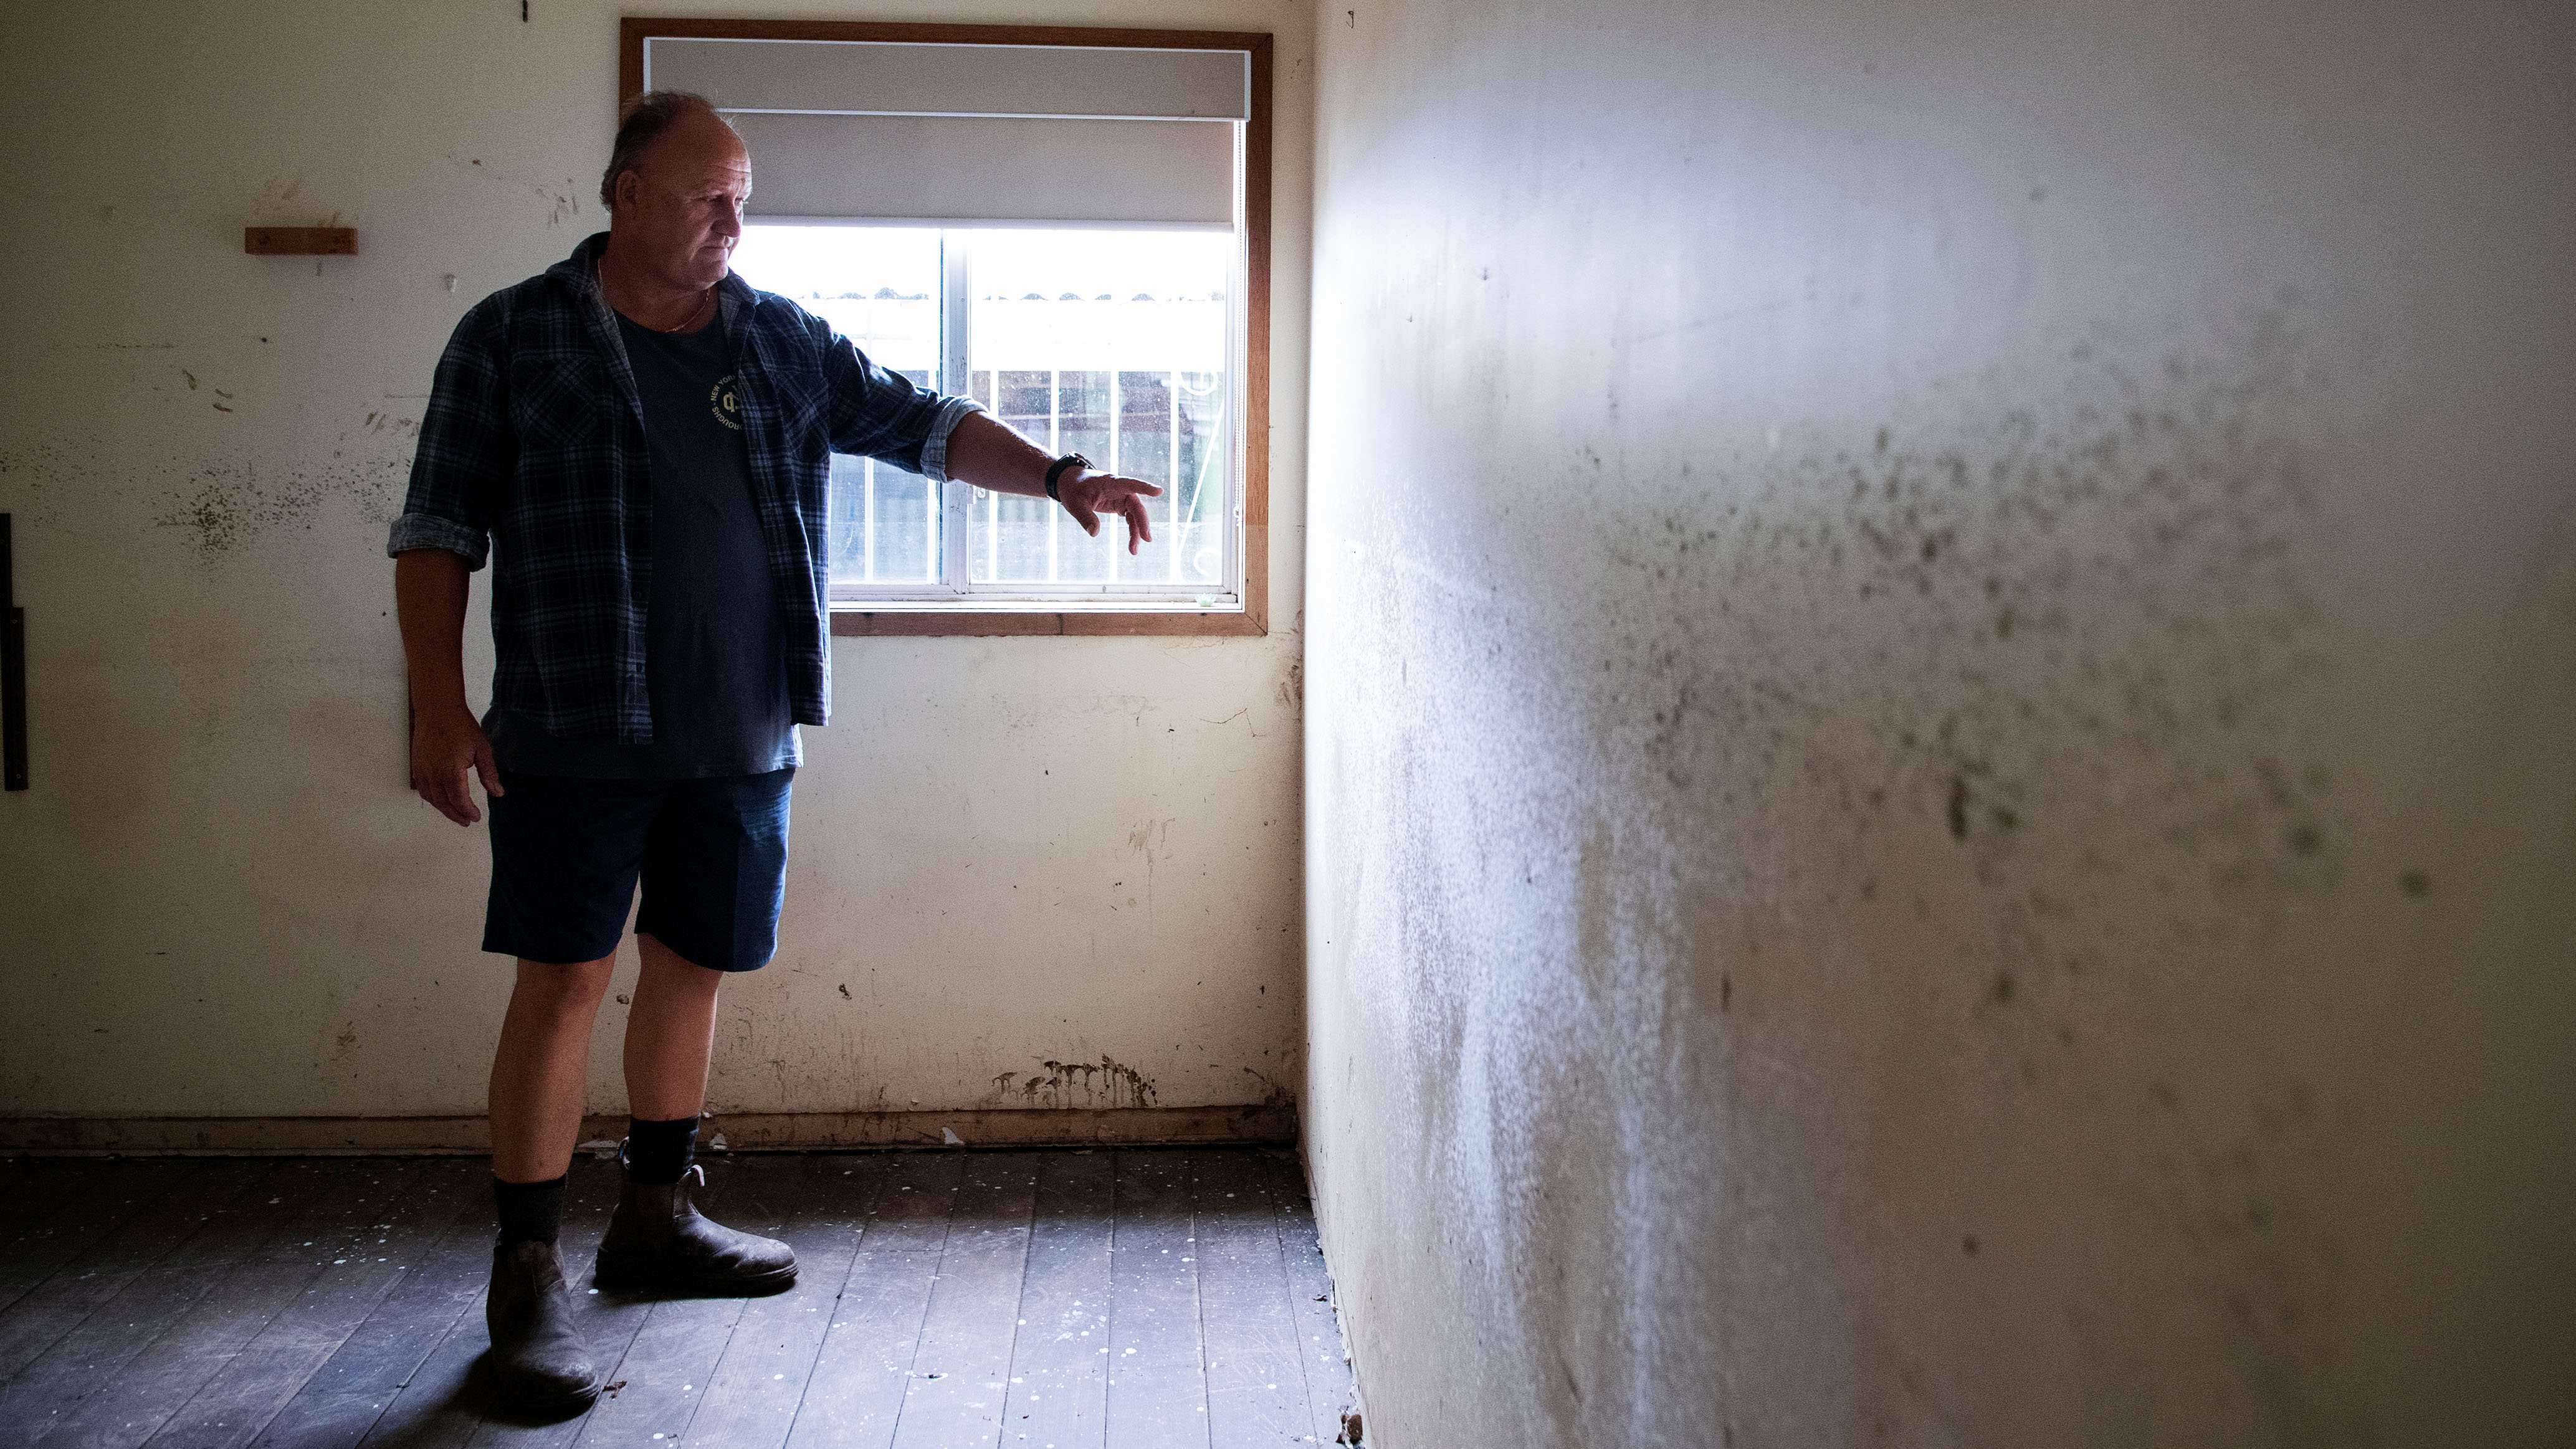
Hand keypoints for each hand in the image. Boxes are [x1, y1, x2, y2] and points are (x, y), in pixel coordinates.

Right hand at [411, 703, 502, 825]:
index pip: (458, 800)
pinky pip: (422, 788)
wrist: (437, 709)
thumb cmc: (460, 726)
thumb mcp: (482, 749)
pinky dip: (432, 799)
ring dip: (443, 809)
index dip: (467, 811)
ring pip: (431, 798)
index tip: (475, 817)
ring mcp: (422, 770)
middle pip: (443, 803)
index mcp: (451, 770)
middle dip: (456, 815)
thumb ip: (489, 773)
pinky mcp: (416, 765)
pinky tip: (441, 800)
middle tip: (467, 821)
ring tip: (456, 814)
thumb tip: (498, 792)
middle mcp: (433, 773)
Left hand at [1057, 469, 1162, 553]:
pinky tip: (1132, 545)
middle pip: (1136, 505)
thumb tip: (1094, 533)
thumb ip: (1085, 517)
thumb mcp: (1075, 503)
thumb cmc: (1073, 488)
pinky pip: (1129, 519)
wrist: (1070, 484)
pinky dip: (1132, 531)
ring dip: (1136, 532)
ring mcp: (1121, 498)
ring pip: (1135, 515)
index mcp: (1111, 483)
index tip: (1159, 491)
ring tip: (1134, 550)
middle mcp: (1120, 490)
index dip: (1145, 487)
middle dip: (1142, 522)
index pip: (1131, 484)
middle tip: (1146, 539)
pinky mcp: (1118, 505)